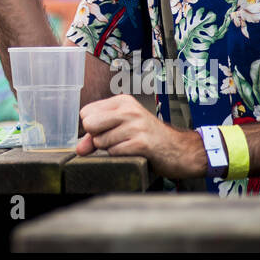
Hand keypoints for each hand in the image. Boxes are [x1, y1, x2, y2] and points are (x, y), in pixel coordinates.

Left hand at [76, 95, 206, 178]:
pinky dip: (121, 156)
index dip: (91, 128)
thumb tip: (79, 149)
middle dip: (97, 138)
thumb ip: (97, 136)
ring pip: (101, 141)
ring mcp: (136, 126)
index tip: (107, 131)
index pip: (86, 112)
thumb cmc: (149, 138)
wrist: (180, 150)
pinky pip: (115, 152)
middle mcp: (129, 110)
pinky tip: (134, 153)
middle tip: (116, 140)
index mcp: (122, 102)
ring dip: (112, 149)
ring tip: (129, 146)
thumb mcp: (123, 129)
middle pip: (90, 124)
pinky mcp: (142, 143)